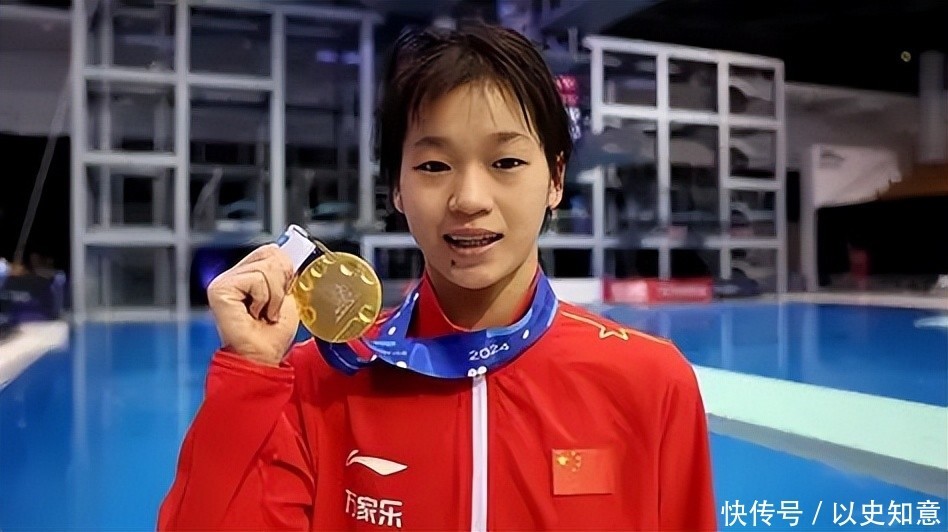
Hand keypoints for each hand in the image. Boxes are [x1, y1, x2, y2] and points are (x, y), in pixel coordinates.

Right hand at [206, 244, 299, 365]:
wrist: (265, 357)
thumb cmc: (274, 333)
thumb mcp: (288, 296)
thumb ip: (286, 272)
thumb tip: (294, 249)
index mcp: (246, 274)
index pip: (271, 250)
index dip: (286, 269)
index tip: (285, 293)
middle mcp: (231, 275)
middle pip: (270, 253)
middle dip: (282, 282)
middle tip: (273, 306)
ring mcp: (223, 282)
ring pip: (266, 268)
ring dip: (274, 296)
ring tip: (264, 313)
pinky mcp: (220, 289)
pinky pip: (256, 280)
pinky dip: (264, 299)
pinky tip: (254, 314)